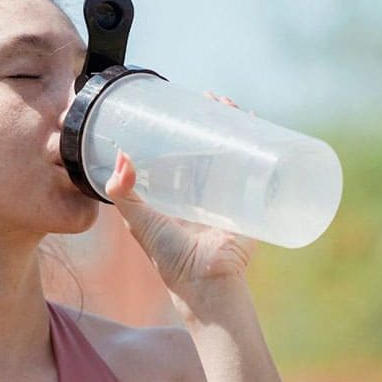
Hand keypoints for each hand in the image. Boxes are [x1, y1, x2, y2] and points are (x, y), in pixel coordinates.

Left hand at [104, 92, 258, 296]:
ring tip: (233, 106)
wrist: (208, 282)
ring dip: (236, 128)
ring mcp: (229, 198)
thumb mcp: (140, 223)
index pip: (180, 155)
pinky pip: (258, 170)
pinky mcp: (250, 204)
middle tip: (211, 99)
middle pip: (210, 148)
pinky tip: (260, 127)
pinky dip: (261, 147)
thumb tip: (120, 156)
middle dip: (212, 123)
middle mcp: (203, 195)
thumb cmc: (171, 259)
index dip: (180, 132)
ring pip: (234, 154)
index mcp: (177, 198)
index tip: (179, 108)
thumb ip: (125, 194)